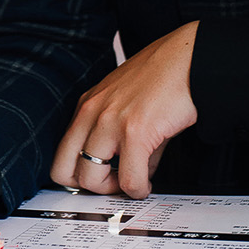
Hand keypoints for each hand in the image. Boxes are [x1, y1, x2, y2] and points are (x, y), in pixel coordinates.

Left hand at [50, 23, 199, 198]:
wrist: (188, 58)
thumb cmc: (162, 76)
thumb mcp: (128, 104)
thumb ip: (122, 140)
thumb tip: (131, 174)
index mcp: (87, 106)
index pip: (60, 156)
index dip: (78, 176)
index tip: (100, 179)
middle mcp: (92, 113)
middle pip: (64, 172)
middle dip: (89, 188)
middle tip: (113, 185)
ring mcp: (110, 122)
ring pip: (91, 179)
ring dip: (114, 190)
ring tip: (133, 183)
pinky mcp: (135, 132)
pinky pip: (129, 180)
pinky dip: (139, 189)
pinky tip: (148, 183)